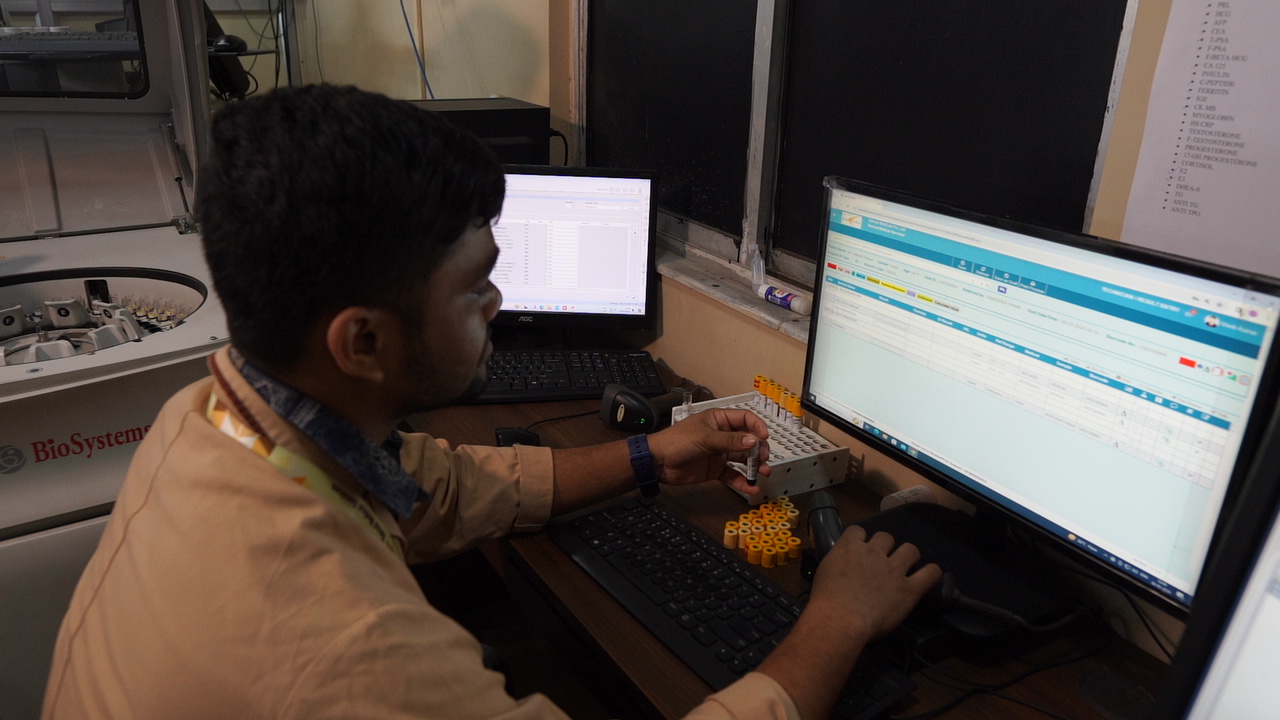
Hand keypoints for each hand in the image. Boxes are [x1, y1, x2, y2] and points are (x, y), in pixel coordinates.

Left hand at [645, 408, 770, 493]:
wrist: (658, 462)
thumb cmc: (677, 441)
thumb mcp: (705, 438)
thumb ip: (730, 441)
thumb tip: (753, 441)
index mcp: (719, 420)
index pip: (745, 418)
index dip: (757, 426)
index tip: (765, 437)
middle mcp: (722, 435)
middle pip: (748, 440)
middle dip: (758, 449)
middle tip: (763, 458)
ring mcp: (720, 453)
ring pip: (743, 458)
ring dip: (754, 465)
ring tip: (763, 472)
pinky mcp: (716, 469)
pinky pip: (733, 475)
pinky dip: (743, 481)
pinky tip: (751, 486)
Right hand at [757, 527, 938, 719]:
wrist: (840, 620)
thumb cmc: (825, 601)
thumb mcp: (823, 573)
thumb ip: (836, 563)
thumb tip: (840, 566)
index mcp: (850, 547)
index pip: (859, 531)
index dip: (862, 540)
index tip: (861, 549)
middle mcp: (874, 552)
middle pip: (886, 537)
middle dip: (885, 547)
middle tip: (882, 562)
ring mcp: (894, 569)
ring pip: (910, 549)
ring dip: (908, 555)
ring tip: (906, 566)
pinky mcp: (909, 589)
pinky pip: (929, 574)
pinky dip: (932, 572)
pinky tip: (930, 574)